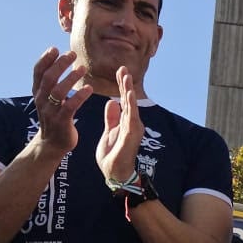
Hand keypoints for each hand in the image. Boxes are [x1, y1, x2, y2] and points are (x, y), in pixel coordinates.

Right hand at [28, 47, 86, 156]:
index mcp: (38, 93)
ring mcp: (50, 112)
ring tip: (82, 68)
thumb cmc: (54, 117)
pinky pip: (70, 106)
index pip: (38, 72)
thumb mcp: (49, 98)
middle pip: (48, 78)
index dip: (45, 59)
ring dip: (70, 78)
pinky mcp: (61, 122)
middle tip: (72, 54)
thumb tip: (58, 60)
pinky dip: (80, 96)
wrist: (52, 144)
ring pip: (58, 91)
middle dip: (60, 64)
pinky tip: (89, 88)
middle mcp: (41, 101)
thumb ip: (51, 82)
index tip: (55, 48)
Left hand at [96, 65, 147, 184]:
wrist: (115, 174)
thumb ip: (111, 118)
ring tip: (126, 77)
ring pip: (131, 106)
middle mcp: (132, 123)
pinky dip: (131, 105)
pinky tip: (129, 94)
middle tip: (123, 68)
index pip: (124, 100)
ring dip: (129, 91)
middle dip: (126, 84)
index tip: (120, 71)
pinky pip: (131, 117)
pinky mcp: (131, 135)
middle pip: (129, 100)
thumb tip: (112, 102)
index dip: (122, 86)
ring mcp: (133, 129)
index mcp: (125, 122)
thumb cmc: (112, 156)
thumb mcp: (109, 132)